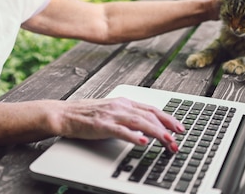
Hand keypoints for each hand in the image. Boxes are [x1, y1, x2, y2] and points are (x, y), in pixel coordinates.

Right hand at [54, 97, 184, 151]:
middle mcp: (120, 106)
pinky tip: (143, 142)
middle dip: (166, 128)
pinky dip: (134, 136)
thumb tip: (146, 128)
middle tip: (178, 139)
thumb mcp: (112, 112)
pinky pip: (121, 131)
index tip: (179, 127)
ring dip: (156, 132)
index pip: (151, 109)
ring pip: (140, 122)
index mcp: (124, 102)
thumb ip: (128, 117)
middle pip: (149, 115)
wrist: (65, 114)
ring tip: (167, 141)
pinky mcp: (102, 125)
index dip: (167, 118)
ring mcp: (111, 115)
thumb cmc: (87, 115)